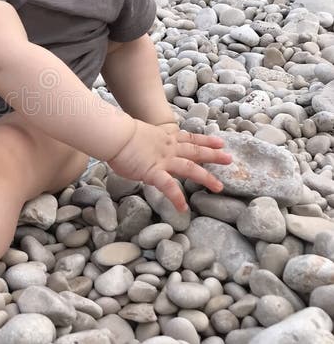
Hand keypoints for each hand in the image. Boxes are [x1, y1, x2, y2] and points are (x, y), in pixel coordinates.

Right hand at [108, 120, 231, 211]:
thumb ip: (146, 143)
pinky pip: (168, 186)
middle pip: (195, 151)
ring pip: (190, 168)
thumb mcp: (138, 135)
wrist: (115, 135)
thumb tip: (143, 148)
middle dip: (213, 155)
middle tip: (230, 158)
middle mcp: (168, 148)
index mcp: (165, 138)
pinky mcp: (153, 172)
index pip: (189, 138)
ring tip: (219, 187)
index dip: (205, 140)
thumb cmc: (119, 135)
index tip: (219, 141)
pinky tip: (183, 208)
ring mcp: (163, 160)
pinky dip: (177, 197)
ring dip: (206, 177)